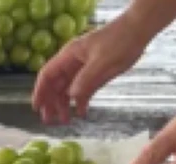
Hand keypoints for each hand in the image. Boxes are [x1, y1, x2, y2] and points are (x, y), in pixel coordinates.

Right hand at [32, 17, 147, 123]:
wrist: (139, 31)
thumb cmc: (120, 40)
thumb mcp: (102, 60)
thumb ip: (85, 79)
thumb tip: (71, 96)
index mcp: (70, 56)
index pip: (48, 74)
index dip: (40, 91)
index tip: (36, 108)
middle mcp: (73, 63)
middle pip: (56, 85)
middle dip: (51, 103)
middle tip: (50, 121)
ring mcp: (84, 70)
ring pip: (68, 90)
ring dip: (65, 106)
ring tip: (66, 121)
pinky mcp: (95, 75)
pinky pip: (83, 92)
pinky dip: (81, 103)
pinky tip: (82, 113)